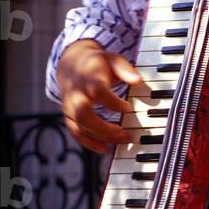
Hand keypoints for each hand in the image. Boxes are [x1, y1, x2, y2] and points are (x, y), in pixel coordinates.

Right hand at [56, 39, 142, 153]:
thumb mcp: (114, 60)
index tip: (128, 108)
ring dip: (99, 138)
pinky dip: (89, 143)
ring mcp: (70, 107)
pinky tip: (105, 149)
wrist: (72, 64)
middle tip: (125, 133)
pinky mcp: (69, 116)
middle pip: (83, 114)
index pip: (98, 92)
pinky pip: (76, 133)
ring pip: (79, 127)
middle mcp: (76, 94)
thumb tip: (139, 80)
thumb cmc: (98, 64)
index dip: (113, 102)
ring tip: (121, 141)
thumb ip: (126, 70)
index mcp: (89, 78)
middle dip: (104, 128)